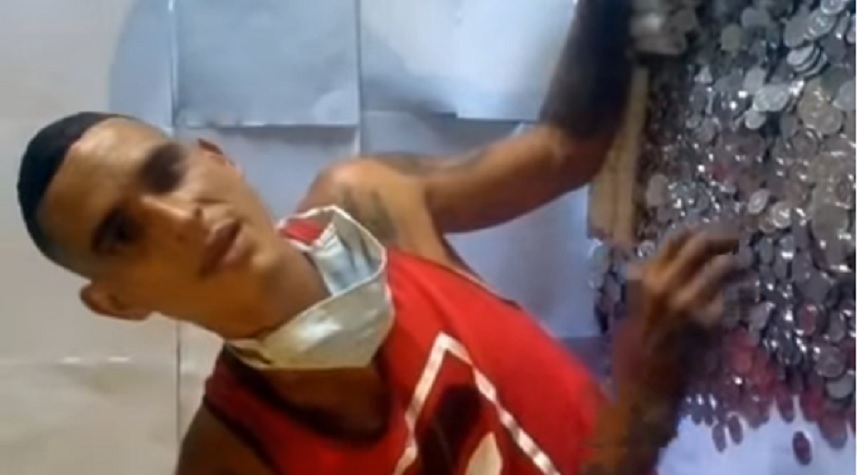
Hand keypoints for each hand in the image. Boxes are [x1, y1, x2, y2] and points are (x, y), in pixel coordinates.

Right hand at [620, 228, 738, 397]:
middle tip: (739, 242)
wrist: (646, 382)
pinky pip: (730, 299)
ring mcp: (685, 301)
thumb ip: (652, 282)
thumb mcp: (637, 306)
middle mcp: (663, 283)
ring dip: (737, 265)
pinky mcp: (706, 321)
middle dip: (725, 239)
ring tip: (746, 269)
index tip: (716, 234)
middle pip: (701, 244)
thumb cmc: (639, 347)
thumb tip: (669, 260)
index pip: (676, 238)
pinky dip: (738, 297)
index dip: (700, 232)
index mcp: (645, 277)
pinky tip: (741, 300)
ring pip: (722, 266)